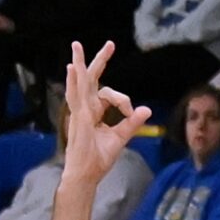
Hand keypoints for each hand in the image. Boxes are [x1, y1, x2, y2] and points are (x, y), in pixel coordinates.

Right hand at [62, 42, 151, 190]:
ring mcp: (79, 112)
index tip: (131, 112)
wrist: (86, 175)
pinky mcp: (78, 118)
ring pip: (80, 83)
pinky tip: (72, 68)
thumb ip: (132, 123)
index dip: (123, 100)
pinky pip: (75, 96)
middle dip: (99, 60)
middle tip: (110, 44)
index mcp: (94, 111)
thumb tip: (147, 110)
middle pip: (91, 79)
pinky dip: (73, 82)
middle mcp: (85, 108)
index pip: (108, 94)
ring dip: (79, 64)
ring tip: (77, 46)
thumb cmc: (98, 158)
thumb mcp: (120, 138)